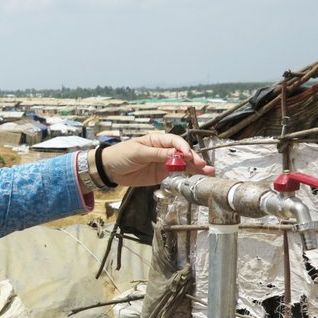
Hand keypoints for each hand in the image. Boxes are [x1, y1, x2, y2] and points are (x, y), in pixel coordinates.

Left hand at [96, 132, 214, 187]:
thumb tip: (175, 154)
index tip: (188, 155)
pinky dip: (188, 175)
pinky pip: (177, 174)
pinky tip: (199, 177)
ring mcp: (164, 163)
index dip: (183, 148)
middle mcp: (163, 150)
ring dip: (196, 168)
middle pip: (182, 153)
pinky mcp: (162, 174)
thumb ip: (157, 154)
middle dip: (193, 158)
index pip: (175, 142)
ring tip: (209, 172)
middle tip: (202, 165)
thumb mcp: (138, 152)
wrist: (109, 169)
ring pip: (183, 164)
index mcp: (157, 140)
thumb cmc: (121, 155)